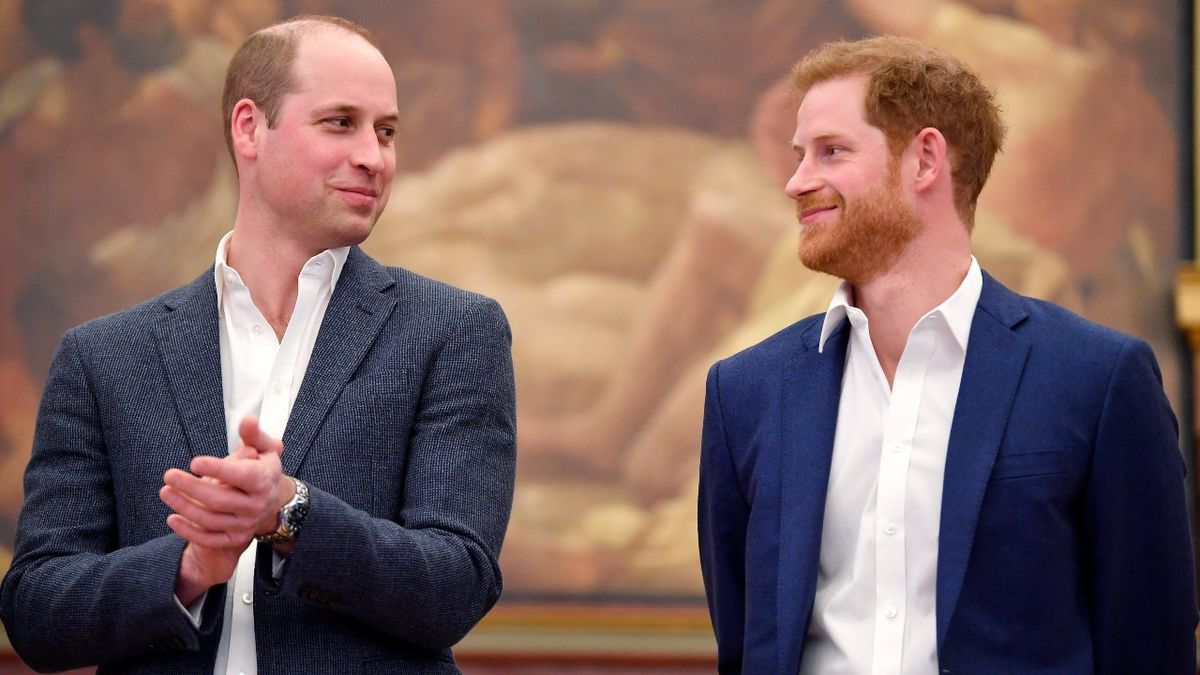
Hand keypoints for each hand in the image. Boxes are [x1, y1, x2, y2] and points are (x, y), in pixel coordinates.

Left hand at [160, 416, 293, 601]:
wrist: (273, 502)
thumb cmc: (262, 470)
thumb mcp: (265, 449)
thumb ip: (253, 435)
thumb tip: (248, 420)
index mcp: (263, 481)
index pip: (241, 476)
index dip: (218, 469)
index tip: (194, 462)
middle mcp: (255, 505)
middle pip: (219, 499)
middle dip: (191, 487)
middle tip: (169, 475)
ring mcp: (245, 524)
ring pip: (210, 519)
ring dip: (184, 506)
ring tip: (165, 491)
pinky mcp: (234, 538)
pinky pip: (209, 539)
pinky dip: (189, 531)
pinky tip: (172, 519)